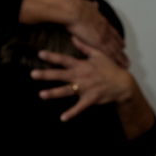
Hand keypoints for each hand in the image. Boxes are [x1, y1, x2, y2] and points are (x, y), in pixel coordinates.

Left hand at [32, 39, 154, 130]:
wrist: (123, 83)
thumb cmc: (110, 68)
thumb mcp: (98, 55)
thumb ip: (84, 47)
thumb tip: (73, 37)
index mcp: (82, 65)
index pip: (64, 59)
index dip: (52, 56)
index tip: (39, 54)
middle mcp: (81, 76)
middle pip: (61, 75)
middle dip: (46, 75)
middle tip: (32, 74)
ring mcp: (85, 88)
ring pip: (67, 91)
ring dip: (54, 93)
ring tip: (41, 95)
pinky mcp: (90, 99)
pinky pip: (79, 107)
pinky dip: (72, 113)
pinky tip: (63, 118)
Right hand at [62, 1, 128, 68]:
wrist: (75, 11)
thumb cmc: (77, 8)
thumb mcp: (87, 5)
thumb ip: (91, 7)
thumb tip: (94, 4)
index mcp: (101, 20)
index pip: (112, 31)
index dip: (116, 37)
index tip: (120, 42)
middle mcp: (105, 29)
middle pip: (116, 41)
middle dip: (120, 48)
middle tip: (125, 54)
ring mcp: (104, 36)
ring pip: (115, 49)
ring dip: (121, 56)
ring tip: (125, 63)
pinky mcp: (99, 43)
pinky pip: (110, 53)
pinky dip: (115, 59)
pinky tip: (118, 64)